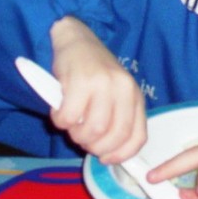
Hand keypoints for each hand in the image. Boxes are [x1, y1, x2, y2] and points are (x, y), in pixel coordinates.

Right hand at [49, 16, 146, 163]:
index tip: (106, 158)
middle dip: (94, 146)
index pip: (138, 136)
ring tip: (71, 122)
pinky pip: (68, 119)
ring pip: (92, 130)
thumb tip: (109, 154)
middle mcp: (124, 89)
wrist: (77, 40)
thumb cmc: (94, 71)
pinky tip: (60, 110)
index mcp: (135, 95)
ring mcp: (103, 84)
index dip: (121, 154)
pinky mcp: (80, 82)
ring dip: (76, 134)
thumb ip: (116, 118)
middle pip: (113, 136)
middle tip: (82, 138)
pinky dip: (60, 122)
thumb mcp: (114, 94)